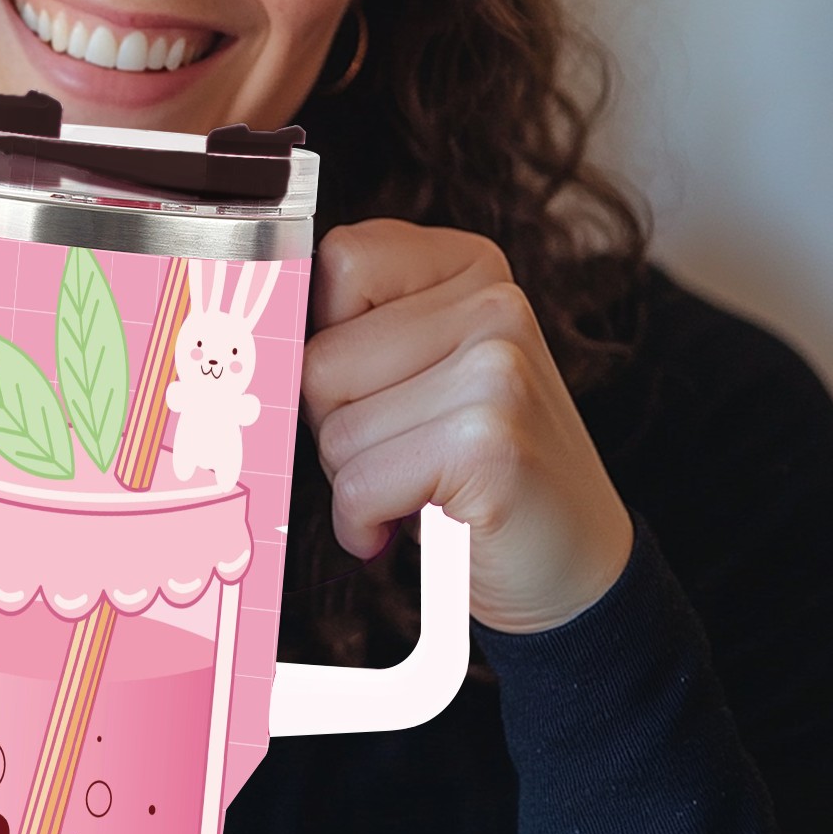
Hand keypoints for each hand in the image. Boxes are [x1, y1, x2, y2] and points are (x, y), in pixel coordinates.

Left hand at [302, 220, 632, 632]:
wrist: (576, 572)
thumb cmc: (472, 469)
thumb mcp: (424, 370)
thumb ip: (361, 329)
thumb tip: (256, 336)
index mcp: (472, 266)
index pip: (339, 260)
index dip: (323, 335)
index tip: (359, 384)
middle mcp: (494, 304)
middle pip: (320, 357)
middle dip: (336, 422)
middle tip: (400, 452)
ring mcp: (498, 369)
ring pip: (333, 425)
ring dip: (354, 478)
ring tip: (415, 486)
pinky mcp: (488, 442)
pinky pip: (358, 484)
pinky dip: (364, 522)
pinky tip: (409, 525)